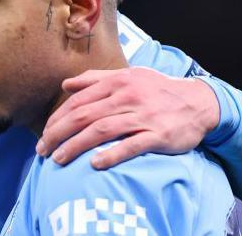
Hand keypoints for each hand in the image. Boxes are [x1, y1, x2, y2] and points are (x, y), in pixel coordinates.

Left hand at [37, 67, 219, 168]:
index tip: (44, 134)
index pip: (79, 101)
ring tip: (59, 159)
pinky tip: (94, 164)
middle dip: (59, 134)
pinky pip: (131, 145)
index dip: (58, 118)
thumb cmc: (157, 90)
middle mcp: (127, 97)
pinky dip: (111, 154)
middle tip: (43, 150)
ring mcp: (142, 116)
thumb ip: (96, 79)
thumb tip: (66, 84)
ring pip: (101, 130)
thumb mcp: (128, 76)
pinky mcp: (158, 135)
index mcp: (117, 82)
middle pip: (84, 116)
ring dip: (76, 146)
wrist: (198, 101)